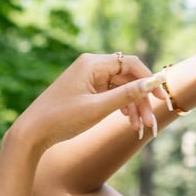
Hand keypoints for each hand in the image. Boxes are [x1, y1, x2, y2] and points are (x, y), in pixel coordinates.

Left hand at [12, 51, 166, 151]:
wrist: (34, 131)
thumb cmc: (62, 118)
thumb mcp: (98, 108)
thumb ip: (125, 95)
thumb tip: (150, 83)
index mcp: (92, 63)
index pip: (130, 64)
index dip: (149, 80)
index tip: (161, 99)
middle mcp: (91, 66)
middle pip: (127, 78)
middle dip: (141, 101)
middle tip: (151, 124)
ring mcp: (88, 79)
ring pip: (121, 89)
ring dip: (133, 108)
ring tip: (140, 129)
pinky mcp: (86, 91)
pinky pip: (111, 95)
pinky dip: (121, 108)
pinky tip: (128, 122)